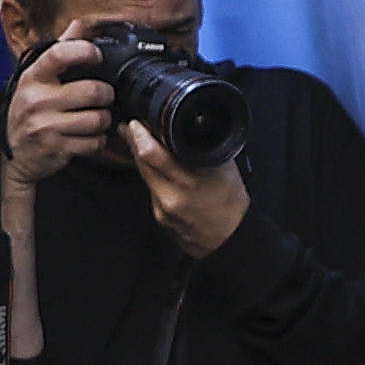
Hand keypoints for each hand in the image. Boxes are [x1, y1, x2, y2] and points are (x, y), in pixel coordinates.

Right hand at [2, 31, 118, 190]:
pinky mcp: (57, 148)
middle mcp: (38, 100)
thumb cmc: (27, 111)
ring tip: (99, 117)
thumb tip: (78, 25)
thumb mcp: (35, 79)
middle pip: (91, 91)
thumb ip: (58, 51)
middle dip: (106, 94)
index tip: (97, 55)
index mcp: (33, 78)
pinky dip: (98, 140)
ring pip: (97, 118)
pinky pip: (93, 142)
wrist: (9, 154)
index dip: (84, 50)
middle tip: (104, 96)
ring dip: (105, 119)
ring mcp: (46, 126)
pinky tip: (91, 135)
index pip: (58, 54)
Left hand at [127, 120, 247, 255]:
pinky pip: (150, 191)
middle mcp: (171, 197)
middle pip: (141, 163)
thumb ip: (204, 146)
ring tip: (142, 145)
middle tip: (132, 129)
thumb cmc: (232, 206)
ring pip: (143, 176)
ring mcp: (162, 210)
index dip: (139, 135)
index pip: (151, 154)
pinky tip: (158, 172)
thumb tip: (187, 126)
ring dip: (141, 159)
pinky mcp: (159, 217)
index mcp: (189, 181)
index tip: (136, 124)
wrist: (232, 240)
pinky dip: (151, 177)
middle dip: (134, 143)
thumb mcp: (225, 168)